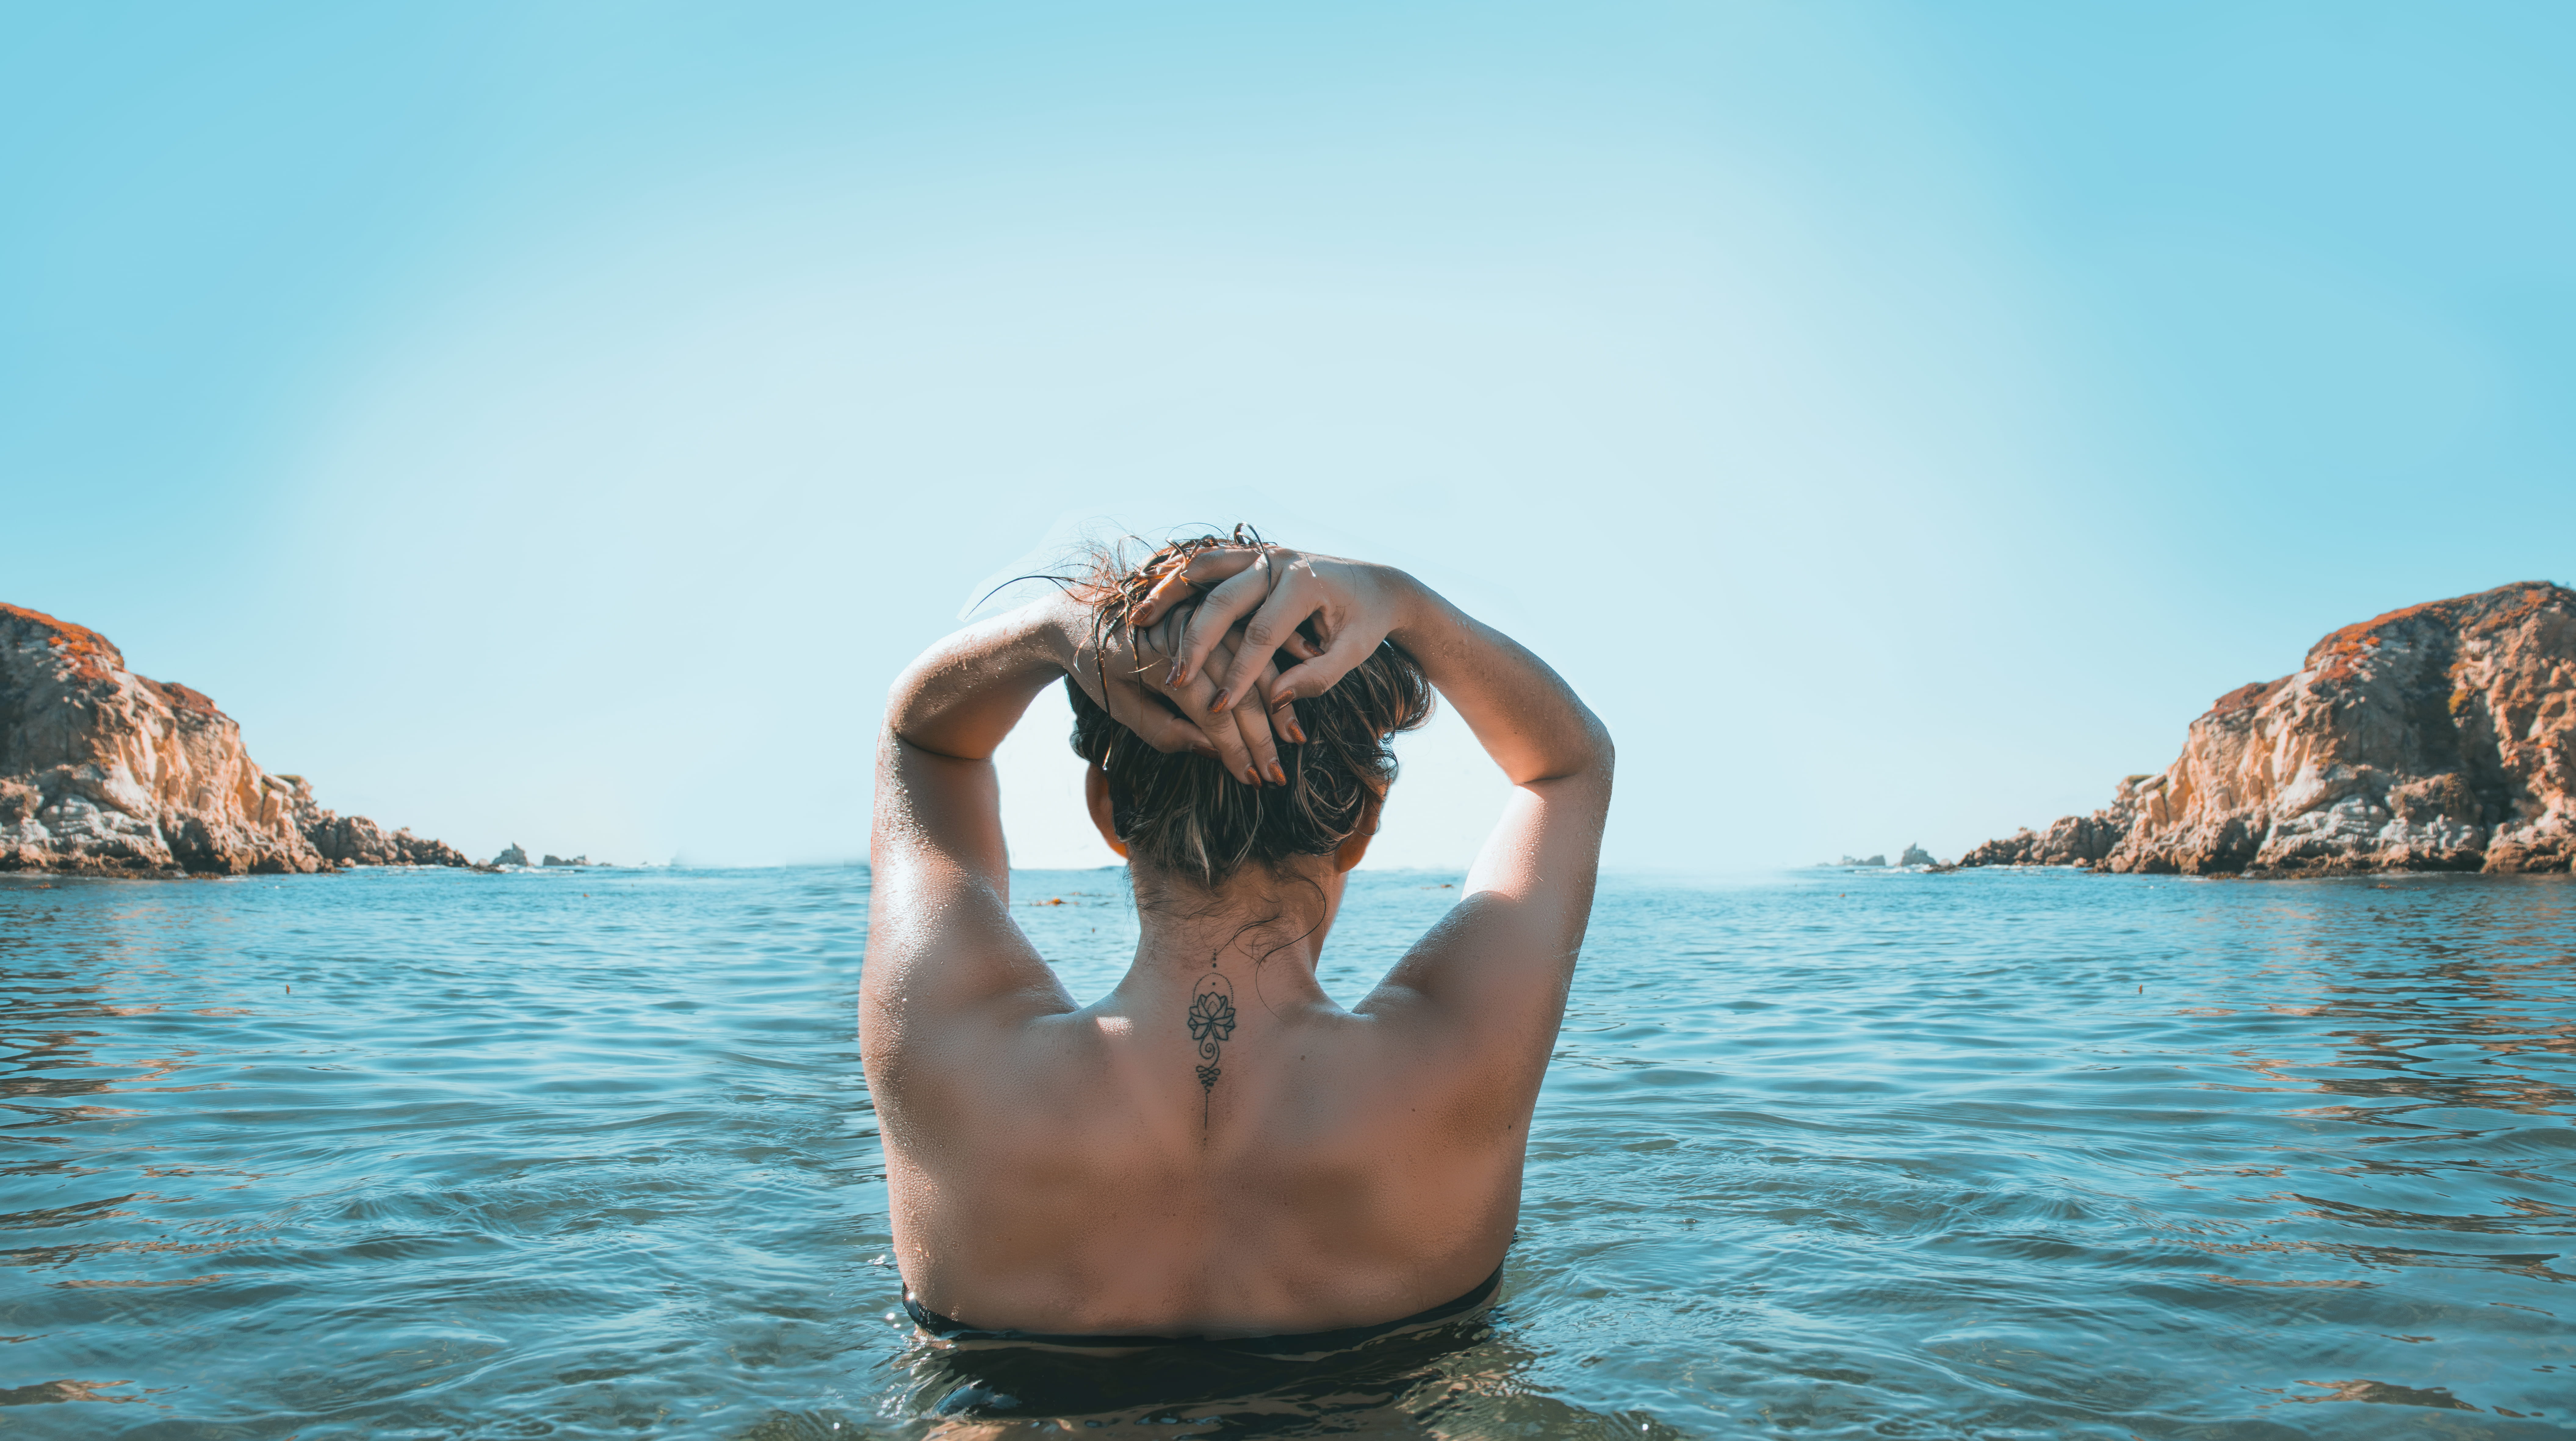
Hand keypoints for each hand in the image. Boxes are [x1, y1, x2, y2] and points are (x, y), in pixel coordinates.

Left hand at [1051, 591, 1294, 786]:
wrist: (1076, 615)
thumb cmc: (1094, 669)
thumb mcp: (1119, 708)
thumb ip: (1164, 732)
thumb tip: (1213, 749)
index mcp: (1159, 659)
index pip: (1211, 713)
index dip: (1234, 749)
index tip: (1252, 778)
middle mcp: (1184, 631)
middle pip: (1237, 690)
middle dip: (1261, 737)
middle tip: (1277, 774)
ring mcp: (1201, 613)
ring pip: (1253, 659)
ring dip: (1277, 701)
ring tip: (1294, 738)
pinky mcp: (1210, 604)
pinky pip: (1254, 628)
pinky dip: (1282, 649)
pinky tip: (1308, 665)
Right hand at [1129, 545, 1412, 725]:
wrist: (1377, 584)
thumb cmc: (1366, 623)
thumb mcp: (1353, 653)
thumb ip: (1318, 677)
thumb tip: (1279, 699)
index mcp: (1305, 583)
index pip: (1263, 634)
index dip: (1239, 673)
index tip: (1219, 707)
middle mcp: (1279, 561)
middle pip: (1223, 600)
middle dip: (1196, 642)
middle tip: (1175, 678)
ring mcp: (1261, 553)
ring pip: (1204, 570)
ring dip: (1171, 596)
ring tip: (1140, 624)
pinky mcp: (1250, 555)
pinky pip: (1207, 563)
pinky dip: (1179, 580)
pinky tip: (1154, 602)